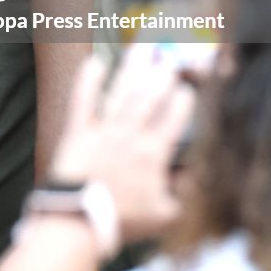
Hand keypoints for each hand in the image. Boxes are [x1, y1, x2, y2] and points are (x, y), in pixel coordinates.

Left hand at [49, 46, 195, 242]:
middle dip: (161, 77)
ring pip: (121, 92)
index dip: (181, 103)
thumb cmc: (122, 222)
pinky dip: (88, 80)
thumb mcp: (164, 216)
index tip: (186, 89)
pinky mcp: (77, 131)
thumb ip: (182, 195)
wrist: (79, 222)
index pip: (173, 120)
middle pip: (149, 99)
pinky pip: (83, 100)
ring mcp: (103, 130)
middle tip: (168, 58)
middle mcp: (129, 136)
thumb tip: (192, 176)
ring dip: (132, 69)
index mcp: (152, 155)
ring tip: (142, 49)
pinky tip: (94, 61)